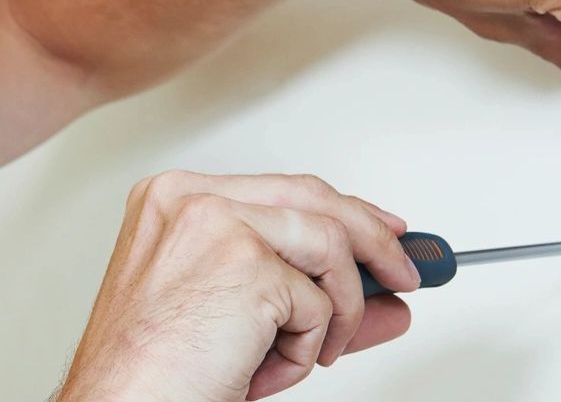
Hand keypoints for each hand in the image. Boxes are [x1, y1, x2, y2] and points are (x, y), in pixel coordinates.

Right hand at [55, 171, 418, 401]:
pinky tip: (263, 367)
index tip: (380, 230)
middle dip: (373, 240)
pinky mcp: (245, 262)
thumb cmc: (156, 370)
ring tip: (308, 354)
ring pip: (329, 246)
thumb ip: (305, 292)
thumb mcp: (238, 317)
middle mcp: (190, 198)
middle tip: (405, 273)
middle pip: (314, 198)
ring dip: (338, 313)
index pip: (281, 189)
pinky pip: (317, 303)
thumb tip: (381, 294)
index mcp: (173, 199)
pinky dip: (306, 348)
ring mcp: (217, 222)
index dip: (341, 211)